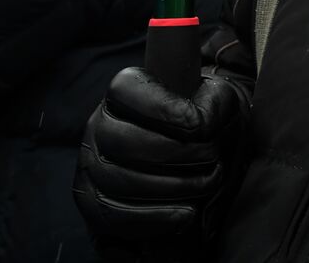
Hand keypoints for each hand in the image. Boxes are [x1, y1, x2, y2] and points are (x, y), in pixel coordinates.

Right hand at [74, 67, 247, 253]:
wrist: (200, 158)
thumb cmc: (207, 123)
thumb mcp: (218, 102)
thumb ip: (214, 102)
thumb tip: (200, 124)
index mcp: (125, 92)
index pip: (125, 89)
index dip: (163, 109)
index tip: (199, 125)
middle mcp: (98, 125)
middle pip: (122, 141)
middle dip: (175, 154)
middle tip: (211, 158)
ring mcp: (90, 165)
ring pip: (116, 181)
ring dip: (171, 187)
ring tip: (206, 184)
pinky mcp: (93, 203)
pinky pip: (113, 216)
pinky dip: (154, 218)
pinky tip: (186, 214)